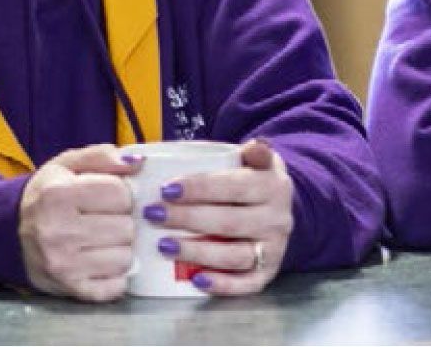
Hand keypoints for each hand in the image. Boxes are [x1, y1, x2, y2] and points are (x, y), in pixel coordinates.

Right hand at [18, 144, 138, 301]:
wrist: (9, 235)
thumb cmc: (45, 197)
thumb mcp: (65, 165)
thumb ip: (101, 156)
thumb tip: (138, 162)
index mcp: (57, 194)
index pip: (120, 193)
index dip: (122, 193)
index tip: (110, 196)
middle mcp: (58, 230)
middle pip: (126, 227)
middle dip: (122, 221)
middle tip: (105, 219)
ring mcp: (64, 264)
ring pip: (125, 258)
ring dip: (120, 248)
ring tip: (102, 240)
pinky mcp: (71, 288)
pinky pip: (116, 285)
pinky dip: (115, 274)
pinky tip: (100, 260)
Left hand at [151, 139, 292, 295]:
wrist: (278, 207)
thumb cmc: (250, 179)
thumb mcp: (254, 158)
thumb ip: (251, 150)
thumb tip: (255, 144)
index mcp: (271, 185)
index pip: (234, 187)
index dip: (200, 188)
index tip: (166, 189)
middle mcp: (277, 219)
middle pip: (229, 222)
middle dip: (188, 219)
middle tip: (152, 215)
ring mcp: (273, 249)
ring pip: (235, 255)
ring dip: (197, 252)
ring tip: (164, 246)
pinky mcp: (267, 273)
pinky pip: (245, 284)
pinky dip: (221, 285)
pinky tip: (195, 280)